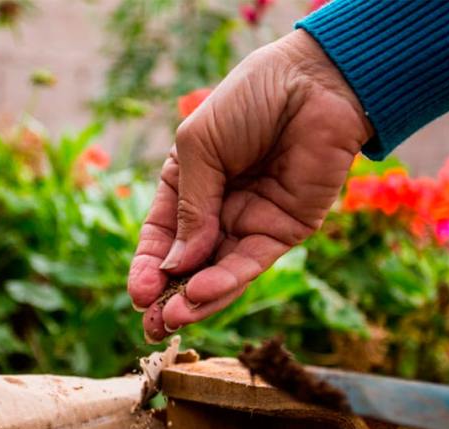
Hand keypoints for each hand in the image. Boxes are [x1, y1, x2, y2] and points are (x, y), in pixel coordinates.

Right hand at [127, 30, 373, 342]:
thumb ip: (190, 207)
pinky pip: (251, 263)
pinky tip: (202, 293)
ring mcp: (251, 223)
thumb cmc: (248, 102)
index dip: (148, 267)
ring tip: (174, 317)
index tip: (137, 295)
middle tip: (151, 325)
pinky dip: (226, 281)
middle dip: (168, 296)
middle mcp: (217, 210)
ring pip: (218, 272)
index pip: (161, 236)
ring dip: (196, 298)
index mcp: (187, 184)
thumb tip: (176, 265)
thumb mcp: (199, 148)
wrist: (312, 83)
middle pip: (187, 264)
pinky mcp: (285, 231)